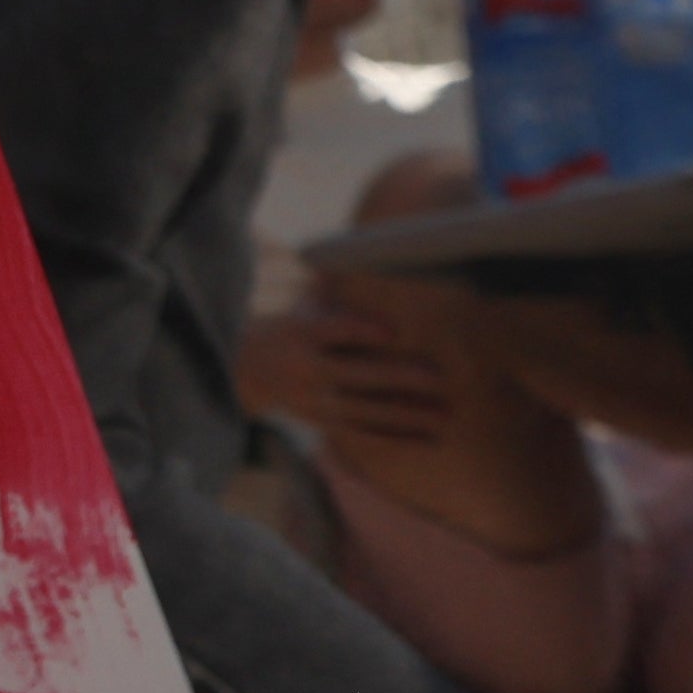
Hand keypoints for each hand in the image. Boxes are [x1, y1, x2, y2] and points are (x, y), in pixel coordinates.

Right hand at [243, 281, 472, 452]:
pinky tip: (430, 438)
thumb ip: (337, 290)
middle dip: (398, 377)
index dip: (360, 330)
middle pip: (357, 374)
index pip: (333, 330)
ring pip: (367, 411)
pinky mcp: (326, 422)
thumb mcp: (305, 307)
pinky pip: (366, 435)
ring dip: (407, 414)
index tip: (391, 331)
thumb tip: (376, 254)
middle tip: (437, 375)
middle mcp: (308, 370)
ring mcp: (317, 401)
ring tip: (445, 413)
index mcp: (301, 333)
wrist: (248, 371)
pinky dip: (399, 438)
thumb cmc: (293, 328)